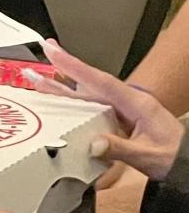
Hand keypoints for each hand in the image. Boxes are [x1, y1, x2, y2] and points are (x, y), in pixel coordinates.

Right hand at [28, 39, 184, 180]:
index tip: (54, 52)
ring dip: (63, 89)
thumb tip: (93, 144)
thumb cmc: (174, 155)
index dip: (75, 67)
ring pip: (87, 97)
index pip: (100, 80)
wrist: (188, 160)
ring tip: (39, 82)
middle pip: (89, 85)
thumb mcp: (149, 156)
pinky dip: (73, 105)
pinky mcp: (120, 121)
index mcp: (137, 104)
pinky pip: (92, 110)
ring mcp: (123, 111)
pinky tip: (60, 106)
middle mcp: (128, 103)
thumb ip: (121, 149)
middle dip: (63, 70)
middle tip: (41, 57)